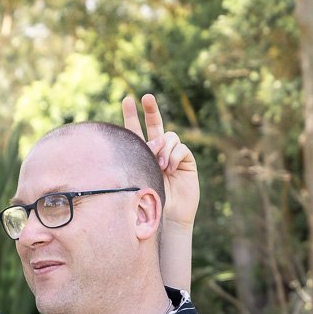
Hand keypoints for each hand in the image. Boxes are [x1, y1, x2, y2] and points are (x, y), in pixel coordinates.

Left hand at [121, 92, 198, 232]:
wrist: (166, 217)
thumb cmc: (148, 201)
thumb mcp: (138, 176)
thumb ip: (144, 155)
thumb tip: (157, 139)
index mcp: (141, 153)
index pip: (135, 131)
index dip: (131, 115)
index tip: (126, 99)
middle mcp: (158, 151)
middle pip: (155, 124)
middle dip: (151, 109)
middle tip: (146, 97)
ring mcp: (172, 155)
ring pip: (169, 136)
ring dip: (163, 147)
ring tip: (159, 165)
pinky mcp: (186, 160)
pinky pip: (180, 147)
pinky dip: (173, 155)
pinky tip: (169, 169)